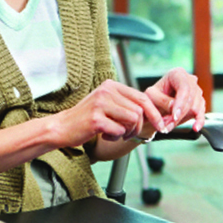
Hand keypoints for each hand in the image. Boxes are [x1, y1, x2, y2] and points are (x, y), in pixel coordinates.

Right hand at [53, 79, 167, 146]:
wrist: (62, 127)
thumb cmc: (87, 118)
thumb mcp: (107, 104)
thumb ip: (126, 104)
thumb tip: (153, 112)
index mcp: (112, 85)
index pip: (142, 97)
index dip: (154, 113)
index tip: (161, 125)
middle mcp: (107, 91)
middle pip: (139, 110)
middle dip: (138, 127)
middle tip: (128, 134)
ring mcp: (101, 104)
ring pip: (132, 119)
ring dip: (127, 132)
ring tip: (115, 133)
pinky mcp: (96, 119)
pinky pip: (119, 130)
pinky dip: (115, 137)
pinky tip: (104, 135)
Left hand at [144, 68, 205, 132]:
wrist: (156, 104)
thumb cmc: (153, 97)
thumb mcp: (151, 96)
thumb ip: (162, 100)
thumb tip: (174, 106)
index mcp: (177, 74)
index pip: (184, 88)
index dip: (180, 103)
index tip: (174, 116)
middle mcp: (190, 80)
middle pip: (190, 99)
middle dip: (179, 114)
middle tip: (167, 125)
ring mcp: (196, 91)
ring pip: (195, 107)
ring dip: (182, 119)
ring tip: (168, 126)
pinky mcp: (199, 102)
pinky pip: (202, 112)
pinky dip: (199, 121)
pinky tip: (196, 127)